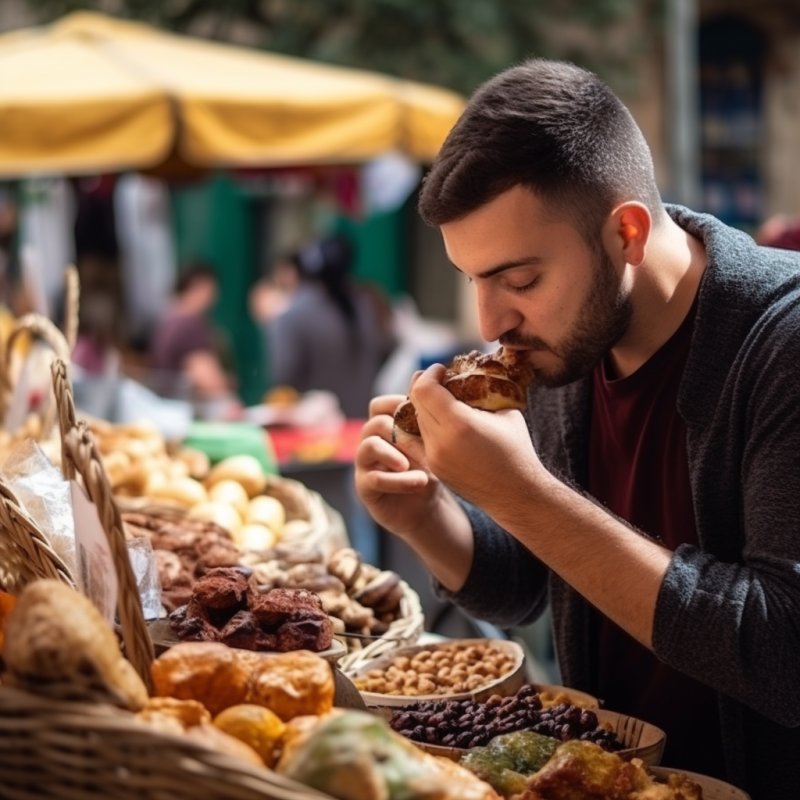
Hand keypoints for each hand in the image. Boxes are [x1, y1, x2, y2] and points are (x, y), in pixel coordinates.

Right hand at [354, 393, 443, 536]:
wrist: (426, 507)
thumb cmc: (429, 469)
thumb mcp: (431, 443)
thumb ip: (425, 419)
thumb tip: (431, 380)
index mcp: (384, 426)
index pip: (379, 405)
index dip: (396, 404)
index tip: (422, 412)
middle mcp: (370, 441)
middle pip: (375, 424)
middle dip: (401, 431)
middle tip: (427, 442)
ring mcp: (364, 465)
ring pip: (369, 447)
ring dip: (394, 454)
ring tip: (414, 464)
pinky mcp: (365, 488)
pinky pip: (373, 479)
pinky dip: (398, 480)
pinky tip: (419, 481)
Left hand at [409, 365, 541, 511]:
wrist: (517, 495)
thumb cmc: (517, 449)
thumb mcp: (505, 412)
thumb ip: (481, 391)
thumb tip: (467, 371)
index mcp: (459, 424)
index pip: (424, 389)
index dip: (430, 374)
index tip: (442, 369)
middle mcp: (439, 442)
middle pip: (415, 403)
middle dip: (425, 387)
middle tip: (441, 381)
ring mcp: (433, 458)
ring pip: (414, 421)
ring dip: (424, 407)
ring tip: (444, 402)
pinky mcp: (433, 468)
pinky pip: (418, 439)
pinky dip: (426, 425)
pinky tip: (441, 421)